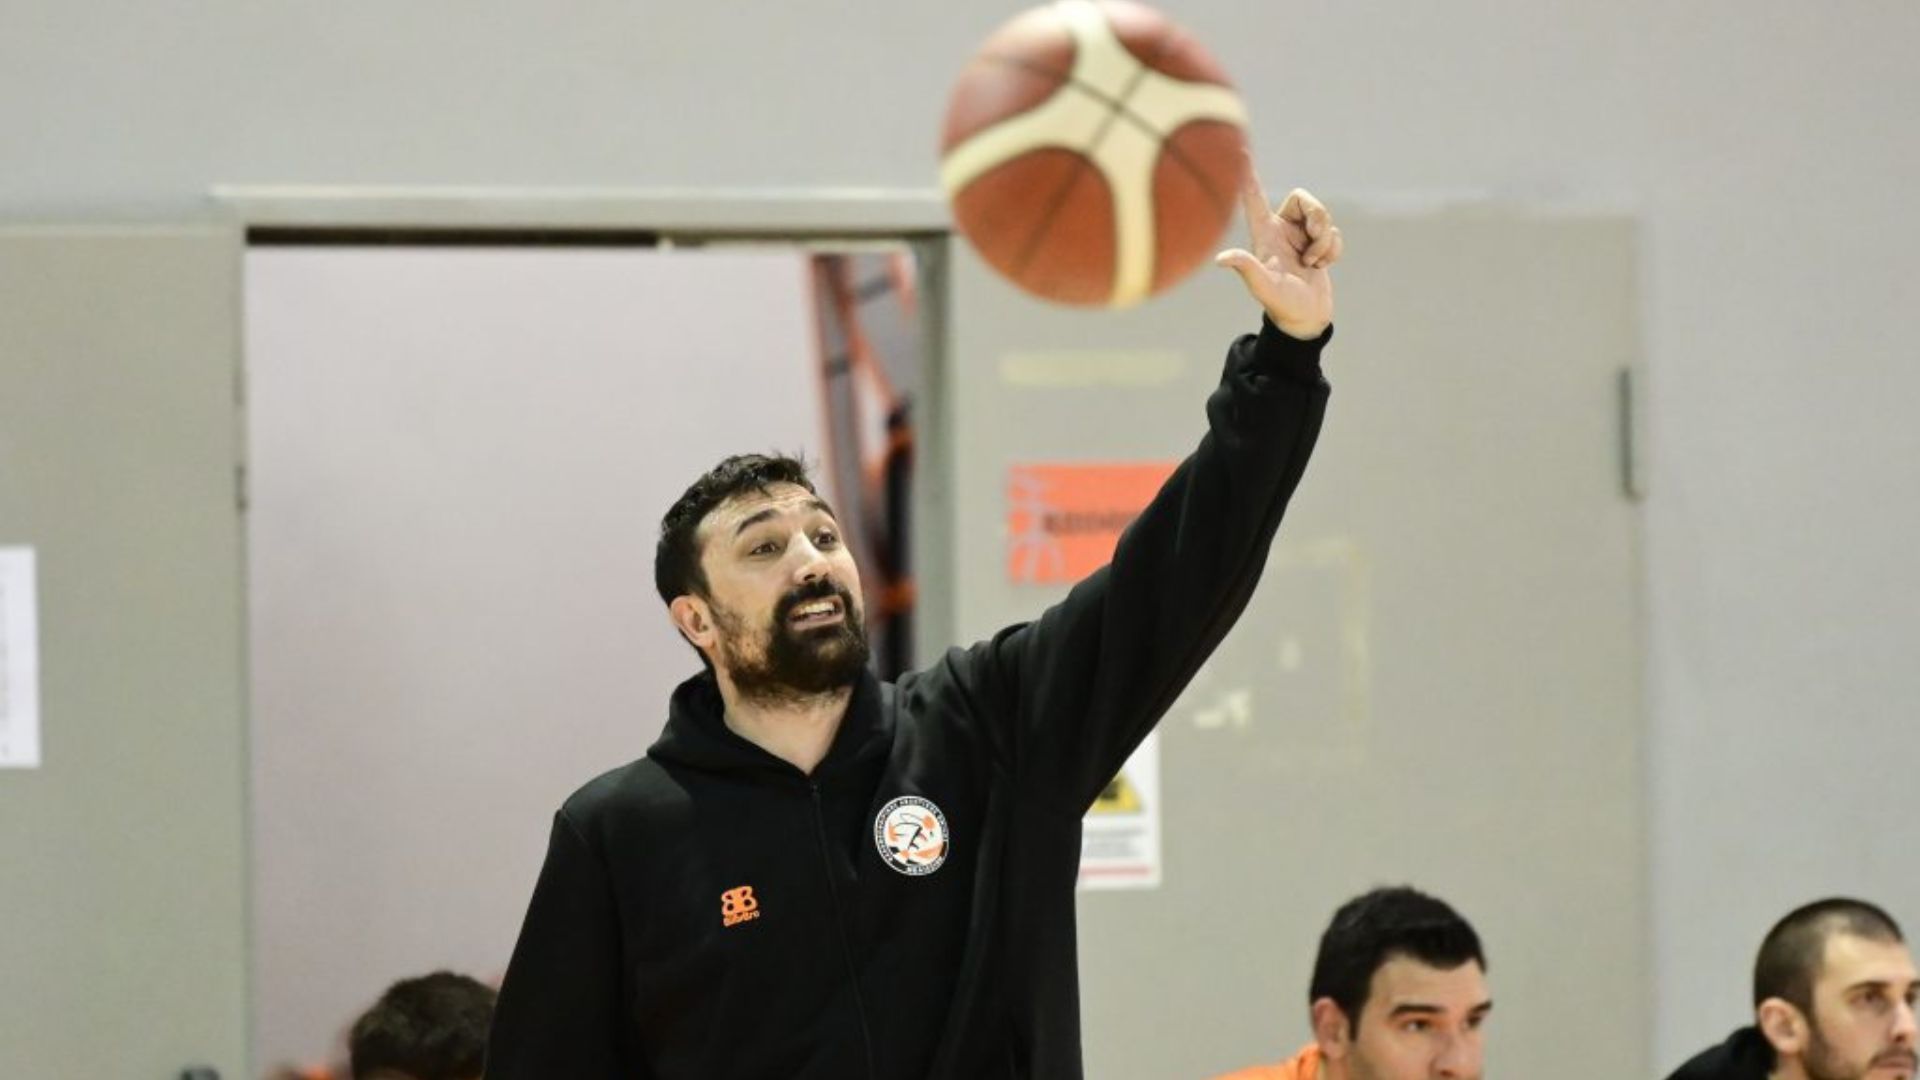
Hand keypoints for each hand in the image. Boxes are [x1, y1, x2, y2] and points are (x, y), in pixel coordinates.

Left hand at [1214, 162, 1340, 339]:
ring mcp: (1301, 236)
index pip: (1254, 199)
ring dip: (1325, 240)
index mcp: (1264, 234)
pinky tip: (1322, 266)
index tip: (1242, 151)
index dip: (1249, 177)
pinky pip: (1333, 232)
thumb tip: (1222, 259)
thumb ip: (1247, 268)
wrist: (1305, 318)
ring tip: (1313, 262)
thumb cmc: (1280, 304)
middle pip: (1304, 198)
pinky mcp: (1318, 245)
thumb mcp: (1263, 286)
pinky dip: (1333, 249)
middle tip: (1314, 243)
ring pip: (1323, 216)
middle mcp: (1281, 230)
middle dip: (1318, 216)